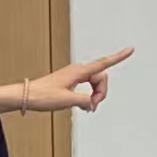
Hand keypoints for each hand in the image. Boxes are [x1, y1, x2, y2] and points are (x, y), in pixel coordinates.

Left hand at [0, 47, 133, 115]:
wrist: (26, 96)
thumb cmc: (42, 96)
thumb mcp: (66, 101)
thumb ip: (84, 101)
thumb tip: (92, 103)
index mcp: (79, 72)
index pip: (103, 63)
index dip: (118, 57)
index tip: (130, 49)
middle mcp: (77, 71)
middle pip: (101, 78)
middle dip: (101, 92)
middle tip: (91, 106)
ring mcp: (73, 76)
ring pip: (94, 83)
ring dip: (95, 95)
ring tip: (87, 107)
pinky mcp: (69, 81)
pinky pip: (86, 86)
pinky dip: (88, 95)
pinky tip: (84, 105)